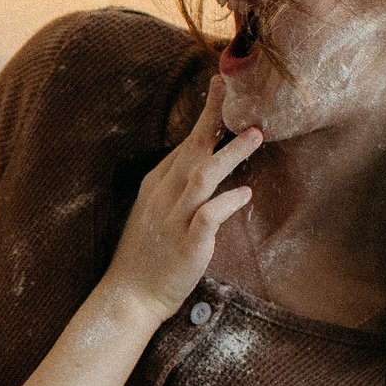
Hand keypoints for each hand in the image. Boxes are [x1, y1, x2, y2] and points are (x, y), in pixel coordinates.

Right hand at [102, 76, 259, 323]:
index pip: (184, 143)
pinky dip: (227, 203)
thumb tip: (204, 166)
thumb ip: (177, 189)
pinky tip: (246, 194)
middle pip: (192, 149)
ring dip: (230, 154)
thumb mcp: (155, 213)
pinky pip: (208, 217)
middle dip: (215, 118)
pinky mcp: (186, 245)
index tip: (221, 88)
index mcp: (156, 185)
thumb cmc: (146, 257)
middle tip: (239, 94)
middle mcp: (163, 197)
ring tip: (256, 136)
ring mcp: (173, 220)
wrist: (129, 297)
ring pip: (201, 176)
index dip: (205, 116)